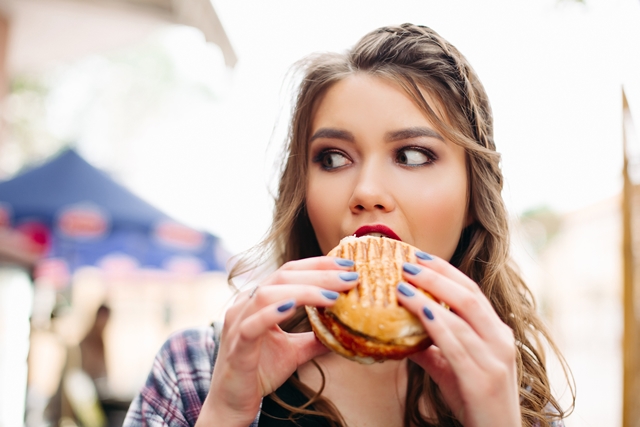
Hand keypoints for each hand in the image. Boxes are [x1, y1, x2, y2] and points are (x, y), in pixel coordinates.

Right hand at [197, 257, 357, 426]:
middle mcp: (246, 304)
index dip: (319, 265)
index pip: (290, 271)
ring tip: (332, 296)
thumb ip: (316, 338)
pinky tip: (292, 308)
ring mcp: (238, 323)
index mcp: (258, 299)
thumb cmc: (259, 372)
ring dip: (304, 291)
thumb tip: (347, 332)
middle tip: (350, 277)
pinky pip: (252, 325)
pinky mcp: (236, 346)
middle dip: (320, 274)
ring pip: (268, 294)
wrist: (232, 403)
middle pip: (283, 276)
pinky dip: (271, 314)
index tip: (348, 265)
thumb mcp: (294, 351)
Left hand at [396, 253, 519, 426]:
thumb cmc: (475, 399)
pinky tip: (418, 313)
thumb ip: (431, 347)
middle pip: (468, 296)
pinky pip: (456, 346)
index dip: (445, 271)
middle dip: (436, 276)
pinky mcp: (483, 379)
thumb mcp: (452, 367)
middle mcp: (500, 340)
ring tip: (402, 285)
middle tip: (407, 263)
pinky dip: (437, 326)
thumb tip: (401, 332)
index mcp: (496, 331)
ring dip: (429, 297)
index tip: (419, 256)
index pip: (471, 291)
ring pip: (461, 317)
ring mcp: (495, 359)